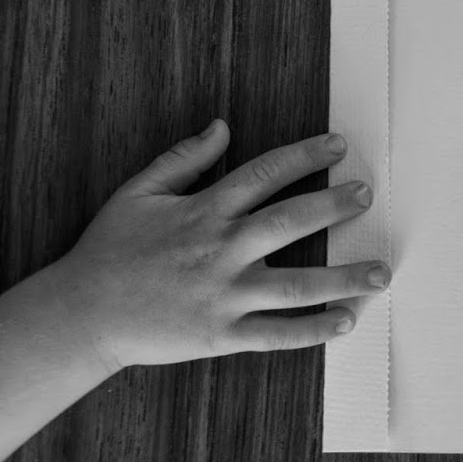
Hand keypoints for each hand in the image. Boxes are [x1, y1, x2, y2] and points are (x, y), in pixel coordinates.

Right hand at [50, 120, 390, 369]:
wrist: (80, 315)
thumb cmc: (109, 250)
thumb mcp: (138, 193)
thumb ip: (183, 158)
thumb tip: (222, 126)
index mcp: (204, 212)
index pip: (265, 174)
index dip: (305, 156)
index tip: (339, 145)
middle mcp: (221, 251)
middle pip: (290, 222)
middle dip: (334, 206)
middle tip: (367, 194)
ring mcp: (224, 296)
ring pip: (297, 285)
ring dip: (344, 277)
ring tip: (382, 271)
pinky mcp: (221, 335)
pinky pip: (276, 335)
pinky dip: (313, 330)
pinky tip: (346, 321)